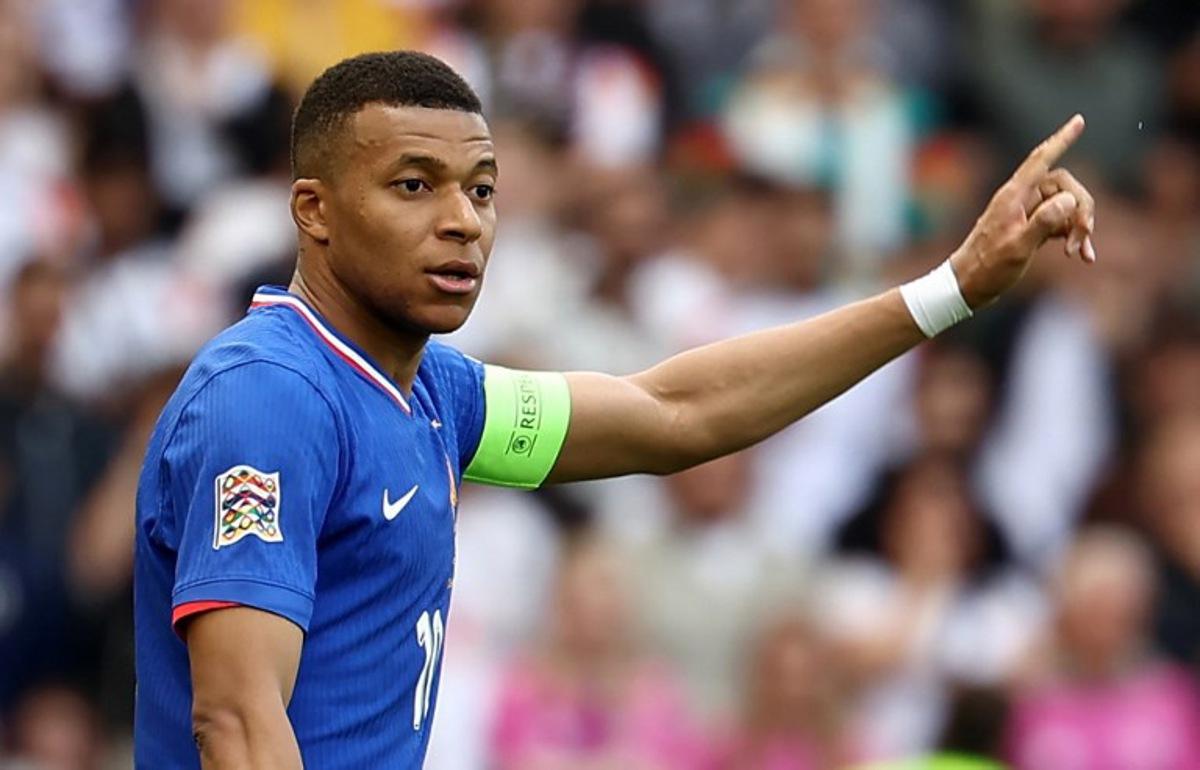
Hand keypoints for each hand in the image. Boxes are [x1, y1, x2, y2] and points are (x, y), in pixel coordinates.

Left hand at [949, 114, 1095, 308]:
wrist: (966, 287)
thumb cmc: (988, 268)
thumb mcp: (1018, 247)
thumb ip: (1043, 223)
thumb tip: (1067, 201)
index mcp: (1014, 196)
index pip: (1041, 159)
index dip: (1061, 139)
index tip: (1078, 120)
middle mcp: (1020, 199)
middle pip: (1064, 186)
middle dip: (1081, 208)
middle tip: (1084, 236)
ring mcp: (1025, 214)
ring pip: (1065, 206)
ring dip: (1079, 227)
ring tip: (1080, 254)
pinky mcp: (1030, 229)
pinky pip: (1060, 223)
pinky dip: (1073, 236)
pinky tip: (1082, 257)